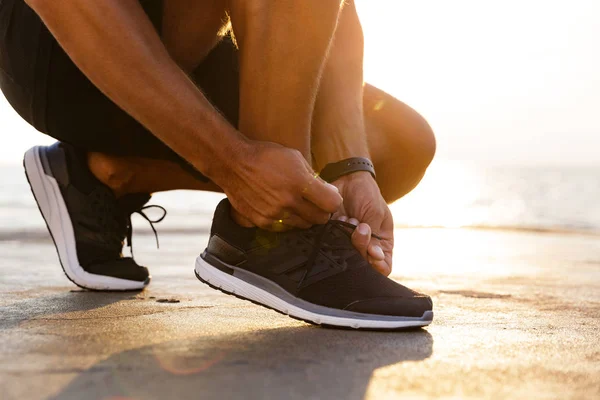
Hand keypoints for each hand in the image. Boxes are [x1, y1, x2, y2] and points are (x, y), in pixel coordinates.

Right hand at [215, 140, 342, 229]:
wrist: (233, 164)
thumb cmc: (266, 156)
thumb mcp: (295, 157)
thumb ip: (314, 177)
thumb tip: (329, 191)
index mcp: (299, 183)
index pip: (332, 204)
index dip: (334, 200)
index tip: (330, 196)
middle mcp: (288, 201)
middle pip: (320, 218)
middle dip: (322, 211)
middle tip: (316, 202)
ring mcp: (275, 214)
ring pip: (304, 225)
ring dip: (305, 217)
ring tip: (298, 204)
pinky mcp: (263, 222)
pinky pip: (285, 228)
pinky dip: (288, 221)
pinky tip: (283, 209)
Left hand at [332, 172, 393, 275]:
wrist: (347, 178)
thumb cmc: (367, 194)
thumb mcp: (375, 212)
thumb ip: (374, 235)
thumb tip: (376, 257)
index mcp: (382, 242)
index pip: (383, 266)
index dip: (378, 266)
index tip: (372, 253)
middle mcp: (365, 246)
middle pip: (363, 263)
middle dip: (361, 246)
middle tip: (359, 227)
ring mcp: (348, 243)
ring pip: (346, 256)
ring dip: (348, 239)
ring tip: (349, 219)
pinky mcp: (332, 237)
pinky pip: (330, 246)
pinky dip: (334, 235)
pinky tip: (339, 219)